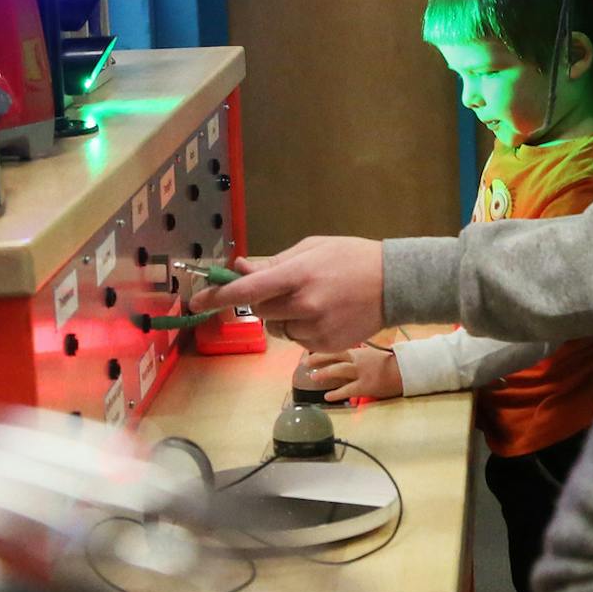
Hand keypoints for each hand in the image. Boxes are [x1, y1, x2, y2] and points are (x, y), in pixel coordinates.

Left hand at [188, 236, 384, 349]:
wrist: (396, 284)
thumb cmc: (352, 258)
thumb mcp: (313, 248)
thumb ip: (274, 262)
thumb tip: (239, 269)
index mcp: (299, 274)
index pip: (248, 290)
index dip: (218, 297)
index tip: (196, 303)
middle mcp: (304, 304)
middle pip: (260, 311)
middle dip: (263, 302)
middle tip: (284, 290)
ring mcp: (315, 327)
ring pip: (278, 328)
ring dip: (284, 317)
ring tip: (313, 302)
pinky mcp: (325, 344)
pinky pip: (297, 340)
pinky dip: (302, 329)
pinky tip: (325, 315)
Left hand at [299, 345, 400, 400]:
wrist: (407, 370)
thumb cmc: (392, 362)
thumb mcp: (374, 354)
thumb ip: (359, 355)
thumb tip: (345, 358)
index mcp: (360, 351)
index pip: (337, 348)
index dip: (323, 350)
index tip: (310, 350)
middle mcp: (358, 359)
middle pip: (334, 356)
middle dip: (318, 358)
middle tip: (304, 362)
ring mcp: (361, 372)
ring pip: (338, 370)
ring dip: (324, 373)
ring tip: (312, 377)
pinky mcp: (365, 386)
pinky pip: (347, 389)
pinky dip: (336, 393)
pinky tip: (327, 397)